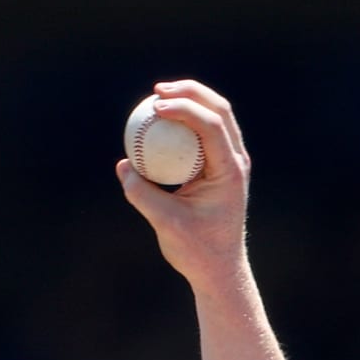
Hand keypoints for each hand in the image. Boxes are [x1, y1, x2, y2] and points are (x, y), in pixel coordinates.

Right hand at [116, 80, 250, 289]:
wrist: (219, 269)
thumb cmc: (197, 250)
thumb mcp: (166, 223)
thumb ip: (142, 194)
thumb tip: (123, 165)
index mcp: (230, 172)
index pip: (212, 126)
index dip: (184, 108)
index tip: (156, 106)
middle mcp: (235, 162)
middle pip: (220, 110)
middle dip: (190, 92)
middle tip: (157, 90)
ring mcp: (230, 163)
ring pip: (216, 117)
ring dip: (189, 100)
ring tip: (158, 96)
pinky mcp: (219, 167)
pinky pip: (203, 134)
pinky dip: (184, 122)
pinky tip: (159, 121)